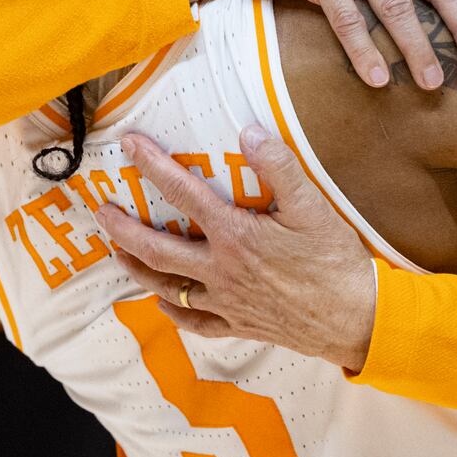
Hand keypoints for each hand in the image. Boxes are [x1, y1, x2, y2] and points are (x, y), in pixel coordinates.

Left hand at [96, 126, 377, 371]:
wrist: (354, 318)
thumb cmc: (334, 260)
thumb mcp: (312, 206)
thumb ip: (278, 167)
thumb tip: (248, 132)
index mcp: (235, 235)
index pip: (183, 193)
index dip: (153, 166)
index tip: (130, 146)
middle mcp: (221, 269)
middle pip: (157, 248)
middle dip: (123, 228)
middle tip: (102, 210)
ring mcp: (226, 300)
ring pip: (167, 285)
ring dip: (137, 268)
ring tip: (116, 252)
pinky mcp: (239, 324)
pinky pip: (195, 320)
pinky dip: (174, 310)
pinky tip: (163, 302)